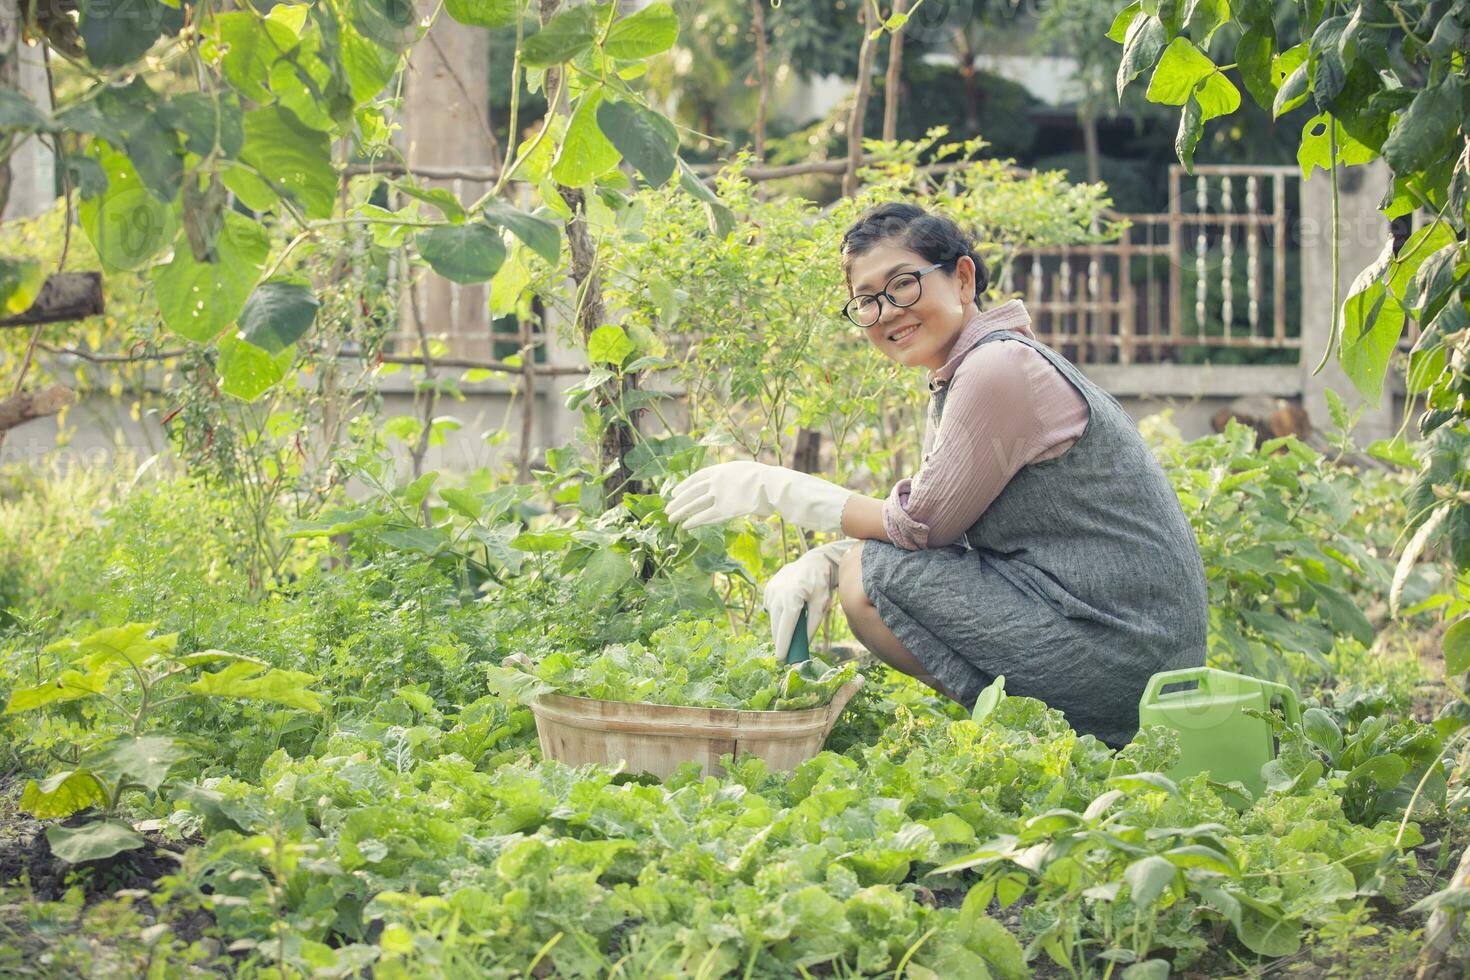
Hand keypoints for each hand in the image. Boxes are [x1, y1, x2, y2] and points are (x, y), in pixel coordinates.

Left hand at [666, 461, 851, 532]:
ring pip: (694, 505)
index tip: (673, 491)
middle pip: (692, 492)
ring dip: (681, 512)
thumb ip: (735, 481)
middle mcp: (717, 481)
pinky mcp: (725, 509)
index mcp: (722, 469)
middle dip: (678, 501)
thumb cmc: (767, 480)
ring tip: (671, 519)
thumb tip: (734, 487)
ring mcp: (720, 495)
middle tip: (667, 509)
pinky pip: (705, 516)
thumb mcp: (747, 473)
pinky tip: (686, 526)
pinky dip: (694, 521)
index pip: (697, 477)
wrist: (775, 485)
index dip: (684, 485)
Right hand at [763, 540, 856, 661]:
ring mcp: (771, 590)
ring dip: (779, 627)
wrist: (814, 562)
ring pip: (772, 617)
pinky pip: (771, 608)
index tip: (781, 659)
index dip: (783, 644)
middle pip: (776, 625)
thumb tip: (803, 645)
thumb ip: (811, 626)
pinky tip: (787, 612)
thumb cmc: (820, 584)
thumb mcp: (821, 606)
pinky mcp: (768, 588)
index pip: (785, 627)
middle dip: (780, 640)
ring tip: (788, 633)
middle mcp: (777, 594)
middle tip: (786, 654)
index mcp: (792, 598)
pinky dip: (777, 615)